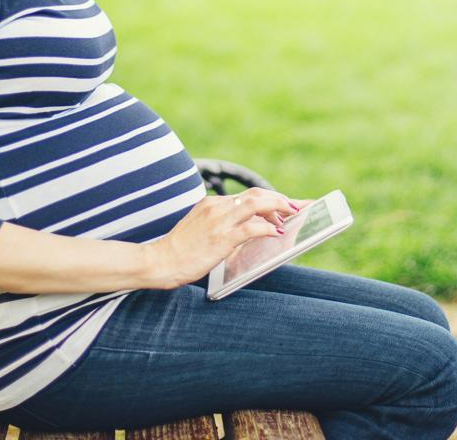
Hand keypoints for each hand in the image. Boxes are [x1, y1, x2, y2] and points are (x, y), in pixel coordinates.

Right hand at [149, 188, 301, 287]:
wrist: (160, 261)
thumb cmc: (180, 251)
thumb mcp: (201, 229)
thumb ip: (222, 224)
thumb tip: (250, 228)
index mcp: (211, 203)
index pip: (247, 195)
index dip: (270, 197)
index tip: (286, 202)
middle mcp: (217, 206)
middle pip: (256, 195)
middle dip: (280, 199)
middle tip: (296, 207)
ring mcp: (219, 221)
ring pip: (257, 204)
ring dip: (278, 208)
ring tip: (291, 215)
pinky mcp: (222, 237)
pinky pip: (252, 228)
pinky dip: (268, 229)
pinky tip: (276, 233)